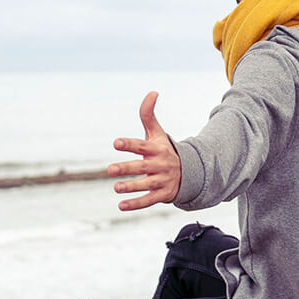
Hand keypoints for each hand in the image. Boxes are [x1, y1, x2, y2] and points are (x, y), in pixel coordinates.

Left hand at [107, 92, 180, 210]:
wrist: (189, 172)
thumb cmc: (164, 150)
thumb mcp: (158, 133)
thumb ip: (149, 115)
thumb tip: (153, 91)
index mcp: (156, 149)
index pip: (141, 146)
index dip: (129, 144)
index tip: (116, 143)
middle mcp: (159, 165)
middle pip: (142, 167)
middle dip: (127, 168)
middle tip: (110, 169)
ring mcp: (162, 181)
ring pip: (145, 185)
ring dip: (131, 187)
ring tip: (116, 187)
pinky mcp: (163, 195)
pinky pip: (149, 201)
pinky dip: (136, 204)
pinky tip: (122, 206)